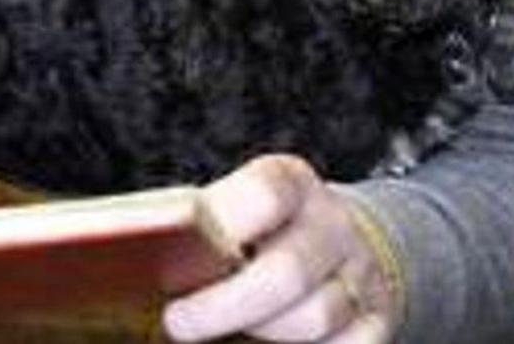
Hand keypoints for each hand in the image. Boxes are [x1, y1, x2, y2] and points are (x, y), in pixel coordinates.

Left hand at [163, 155, 402, 343]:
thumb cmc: (262, 234)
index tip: (175, 256)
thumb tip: (137, 263)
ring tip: (227, 335)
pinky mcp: (375, 320)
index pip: (266, 194)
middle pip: (287, 272)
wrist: (339, 243)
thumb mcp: (236, 213)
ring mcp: (360, 273)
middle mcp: (332, 225)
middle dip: (226, 307)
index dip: (223, 224)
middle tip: (178, 323)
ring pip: (314, 318)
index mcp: (292, 184)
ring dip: (261, 335)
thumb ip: (202, 233)